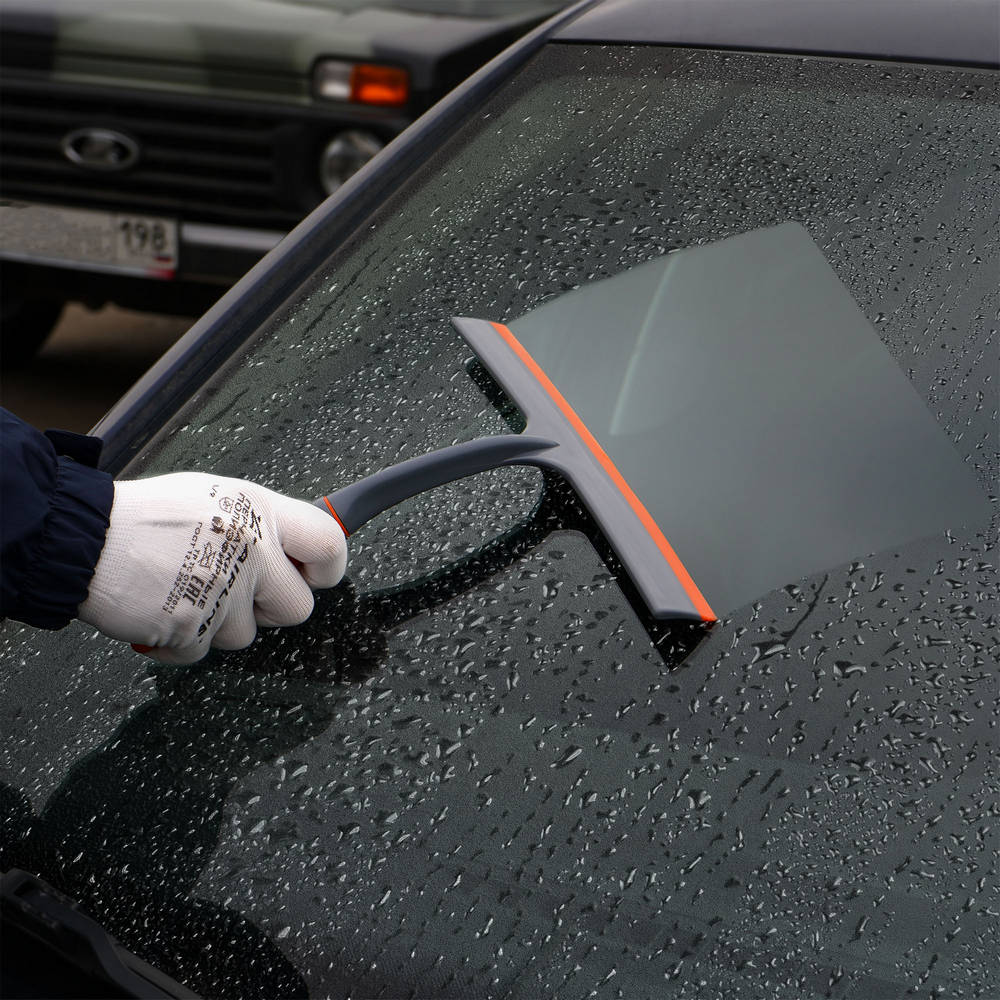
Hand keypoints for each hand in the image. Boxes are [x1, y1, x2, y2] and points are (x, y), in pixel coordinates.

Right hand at [78, 473, 346, 663]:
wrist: (82, 537)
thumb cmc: (146, 516)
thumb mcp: (217, 499)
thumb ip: (261, 525)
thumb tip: (297, 550)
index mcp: (260, 511)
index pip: (330, 544)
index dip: (328, 568)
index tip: (315, 575)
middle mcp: (251, 551)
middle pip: (298, 608)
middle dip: (269, 608)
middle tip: (237, 590)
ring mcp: (224, 592)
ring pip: (245, 635)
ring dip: (218, 622)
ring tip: (183, 588)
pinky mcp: (193, 627)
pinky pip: (203, 651)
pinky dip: (182, 641)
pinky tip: (162, 609)